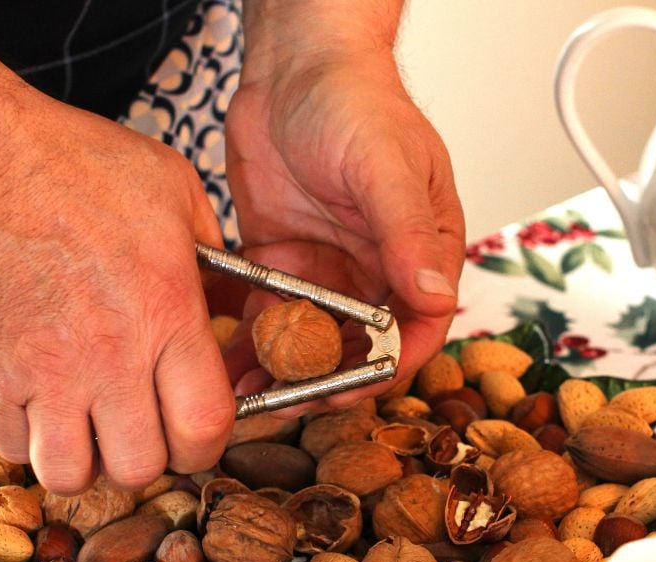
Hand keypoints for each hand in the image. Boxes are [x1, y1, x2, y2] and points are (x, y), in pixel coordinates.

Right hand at [0, 96, 234, 493]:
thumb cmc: (74, 163)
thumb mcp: (175, 190)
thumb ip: (215, 258)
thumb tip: (237, 301)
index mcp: (166, 313)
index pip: (205, 426)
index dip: (208, 441)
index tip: (197, 426)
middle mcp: (108, 356)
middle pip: (140, 467)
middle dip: (150, 458)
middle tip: (143, 426)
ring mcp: (43, 372)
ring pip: (70, 475)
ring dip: (86, 461)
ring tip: (90, 426)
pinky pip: (11, 449)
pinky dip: (28, 441)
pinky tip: (41, 405)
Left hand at [222, 32, 464, 407]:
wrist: (294, 65)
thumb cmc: (356, 100)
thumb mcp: (386, 165)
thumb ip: (407, 232)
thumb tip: (434, 296)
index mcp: (421, 254)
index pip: (416, 330)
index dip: (386, 366)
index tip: (349, 387)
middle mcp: (378, 274)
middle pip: (359, 350)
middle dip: (325, 382)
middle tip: (284, 401)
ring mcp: (329, 275)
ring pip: (312, 345)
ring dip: (284, 374)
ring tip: (246, 398)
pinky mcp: (283, 268)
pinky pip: (268, 320)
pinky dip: (248, 347)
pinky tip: (221, 368)